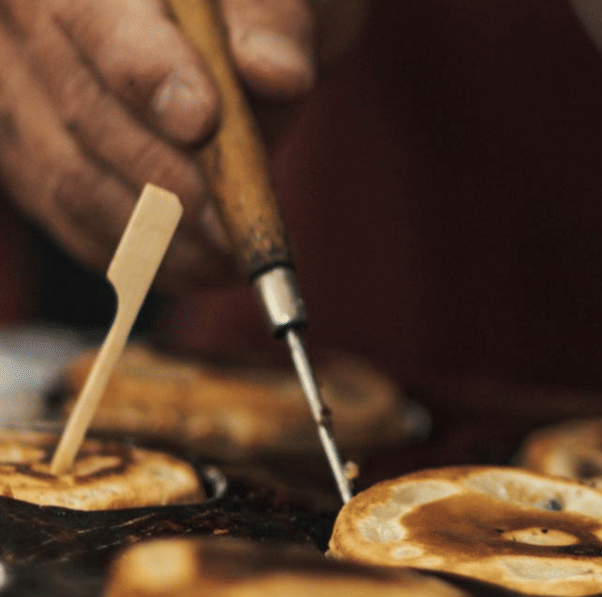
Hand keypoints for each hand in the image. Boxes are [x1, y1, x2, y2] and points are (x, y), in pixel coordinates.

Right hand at [0, 0, 367, 290]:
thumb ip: (273, 22)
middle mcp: (25, 18)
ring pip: (66, 174)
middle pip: (80, 107)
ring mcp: (16, 85)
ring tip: (231, 260)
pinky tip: (198, 269)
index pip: (94, 16)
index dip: (145, 72)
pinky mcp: (26, 149)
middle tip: (234, 225)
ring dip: (155, 234)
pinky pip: (66, 212)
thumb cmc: (254, 2)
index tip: (201, 121)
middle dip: (166, 177)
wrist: (234, 22)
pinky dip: (135, 252)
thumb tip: (278, 72)